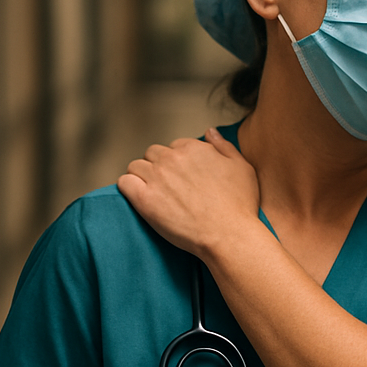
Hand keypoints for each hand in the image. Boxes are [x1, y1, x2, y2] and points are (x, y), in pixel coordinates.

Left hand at [117, 127, 259, 258]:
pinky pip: (124, 183)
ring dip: (142, 176)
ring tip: (153, 193)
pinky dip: (128, 187)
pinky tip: (138, 197)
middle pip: (153, 154)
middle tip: (169, 187)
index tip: (184, 177)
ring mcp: (156, 178)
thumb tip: (209, 132)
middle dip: (159, 167)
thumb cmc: (239, 204)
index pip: (175, 146)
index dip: (179, 161)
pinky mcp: (144, 199)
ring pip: (136, 166)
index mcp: (193, 148)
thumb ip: (224, 146)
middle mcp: (172, 158)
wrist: (229, 235)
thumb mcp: (242, 167)